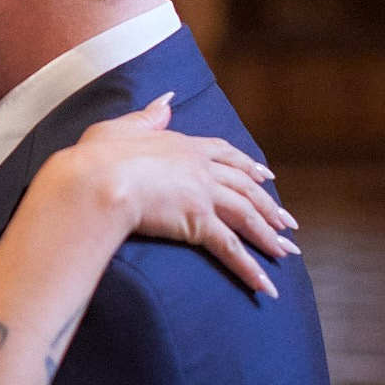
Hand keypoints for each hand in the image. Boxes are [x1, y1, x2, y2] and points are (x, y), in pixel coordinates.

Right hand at [58, 95, 296, 297]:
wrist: (97, 179)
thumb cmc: (99, 156)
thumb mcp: (122, 127)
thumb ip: (148, 115)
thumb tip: (168, 99)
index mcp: (184, 145)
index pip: (226, 154)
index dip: (248, 166)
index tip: (265, 176)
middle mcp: (201, 168)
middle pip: (245, 187)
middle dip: (269, 205)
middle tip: (287, 221)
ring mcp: (203, 194)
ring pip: (246, 216)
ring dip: (268, 236)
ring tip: (285, 252)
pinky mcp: (198, 222)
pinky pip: (231, 248)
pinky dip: (250, 268)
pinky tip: (265, 285)